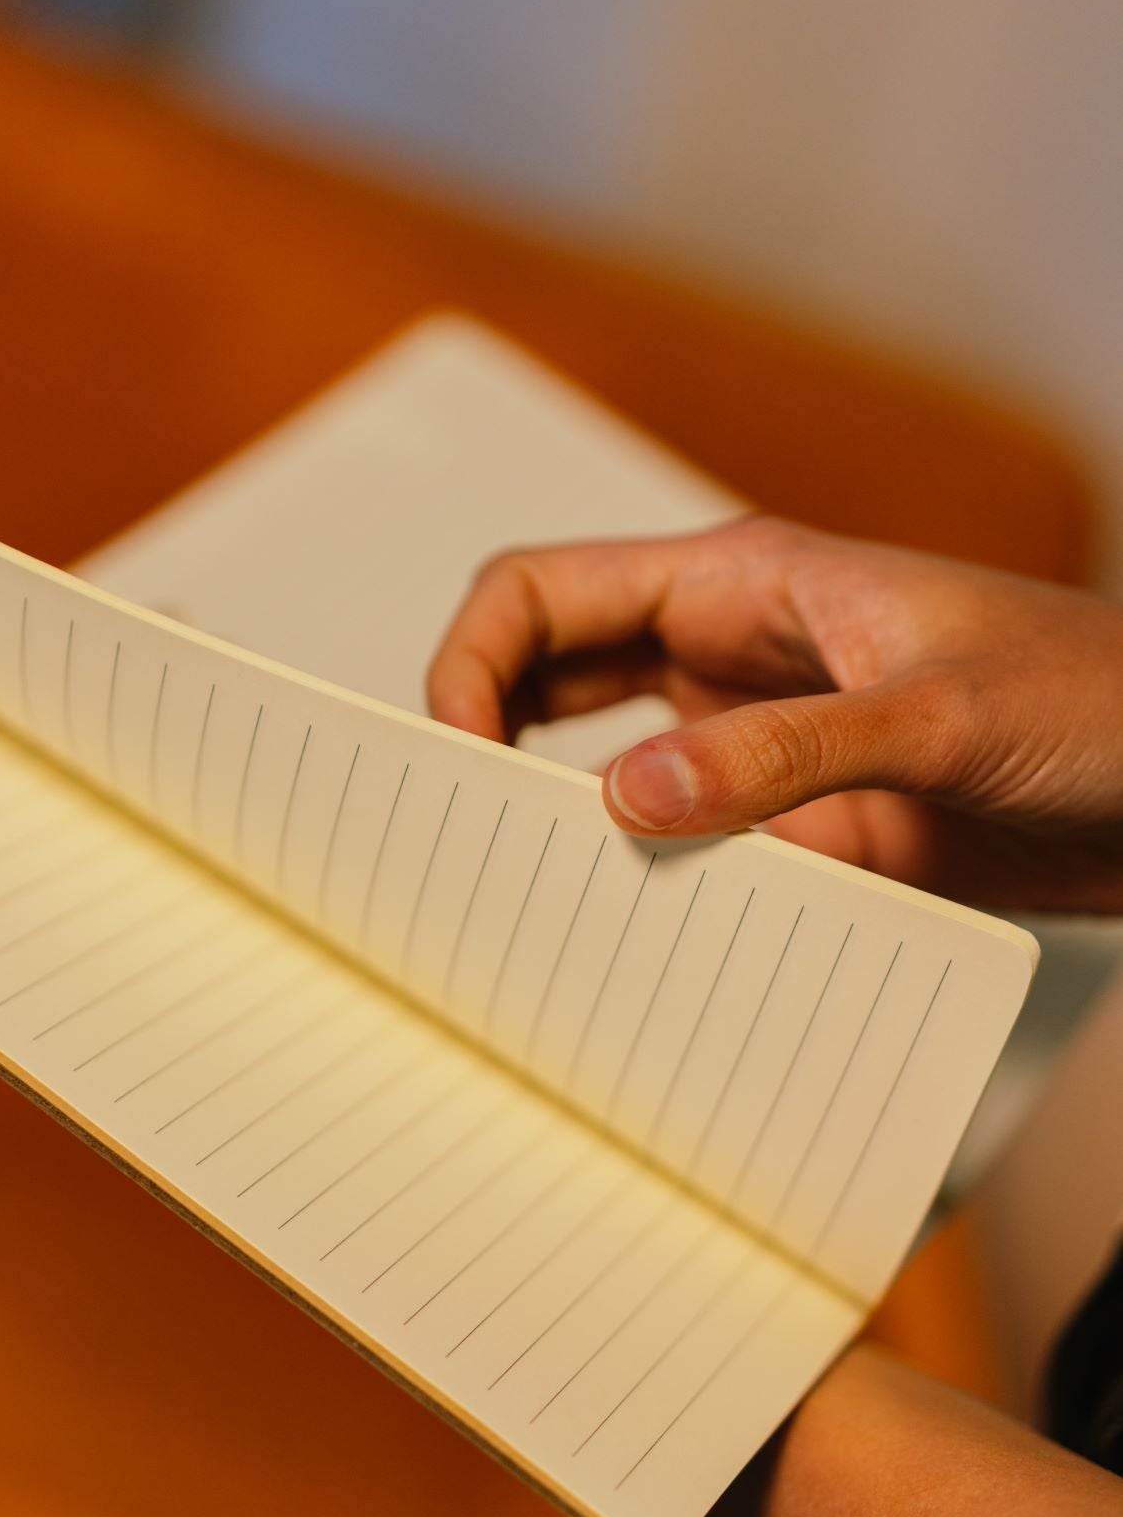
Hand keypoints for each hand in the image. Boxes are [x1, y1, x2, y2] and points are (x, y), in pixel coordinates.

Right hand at [427, 516, 1122, 911]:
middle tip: (461, 831)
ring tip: (530, 890)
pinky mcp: (799, 824)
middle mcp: (735, 656)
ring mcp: (761, 744)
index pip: (545, 593)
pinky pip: (685, 849)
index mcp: (746, 582)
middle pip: (551, 675)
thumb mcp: (940, 717)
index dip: (472, 660)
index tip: (457, 752)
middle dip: (486, 737)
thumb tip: (626, 801)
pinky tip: (636, 934)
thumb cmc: (1101, 698)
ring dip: (561, 818)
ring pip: (606, 767)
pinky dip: (643, 884)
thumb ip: (785, 754)